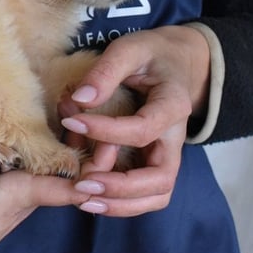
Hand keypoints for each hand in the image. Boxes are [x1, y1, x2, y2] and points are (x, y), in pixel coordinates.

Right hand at [0, 109, 89, 252]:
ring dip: (69, 141)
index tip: (110, 141)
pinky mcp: (5, 195)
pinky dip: (45, 146)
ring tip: (71, 104)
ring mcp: (17, 198)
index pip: (67, 183)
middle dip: (86, 140)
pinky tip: (40, 124)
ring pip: (55, 168)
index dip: (92, 166)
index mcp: (16, 196)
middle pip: (70, 170)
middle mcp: (24, 198)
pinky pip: (36, 167)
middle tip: (88, 104)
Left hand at [57, 25, 209, 216]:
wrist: (180, 62)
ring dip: (121, 203)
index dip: (105, 131)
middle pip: (160, 177)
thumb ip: (107, 71)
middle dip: (120, 186)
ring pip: (157, 194)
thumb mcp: (130, 49)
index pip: (142, 129)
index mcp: (173, 105)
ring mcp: (168, 153)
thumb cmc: (152, 54)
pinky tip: (91, 198)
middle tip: (82, 184)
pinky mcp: (156, 161)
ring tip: (84, 199)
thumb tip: (81, 99)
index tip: (72, 120)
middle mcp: (175, 137)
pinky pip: (146, 193)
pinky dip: (122, 203)